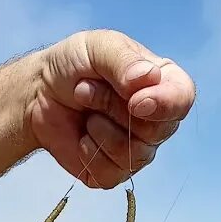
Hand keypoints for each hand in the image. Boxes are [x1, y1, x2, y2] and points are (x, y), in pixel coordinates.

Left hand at [30, 29, 195, 189]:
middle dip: (113, 108)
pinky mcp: (113, 170)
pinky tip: (82, 136)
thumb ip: (123, 60)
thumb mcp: (97, 47)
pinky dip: (90, 155)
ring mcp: (137, 148)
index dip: (164, 104)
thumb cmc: (72, 65)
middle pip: (155, 130)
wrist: (38, 93)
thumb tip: (147, 79)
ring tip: (84, 109)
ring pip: (133, 155)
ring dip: (99, 130)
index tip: (135, 101)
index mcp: (162, 82)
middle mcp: (156, 118)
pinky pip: (112, 174)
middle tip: (85, 89)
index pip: (183, 99)